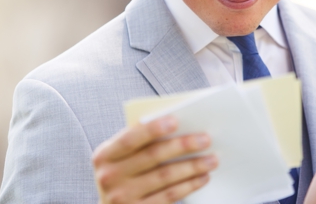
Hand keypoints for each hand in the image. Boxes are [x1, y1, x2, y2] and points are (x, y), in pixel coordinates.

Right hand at [92, 116, 215, 203]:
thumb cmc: (121, 175)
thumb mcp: (118, 158)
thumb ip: (136, 143)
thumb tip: (174, 127)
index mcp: (103, 156)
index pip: (129, 139)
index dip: (152, 129)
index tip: (176, 120)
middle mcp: (109, 177)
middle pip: (152, 156)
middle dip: (182, 146)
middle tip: (205, 139)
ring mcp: (123, 197)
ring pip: (165, 177)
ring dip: (192, 166)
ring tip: (211, 159)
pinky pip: (169, 196)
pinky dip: (189, 185)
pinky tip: (202, 177)